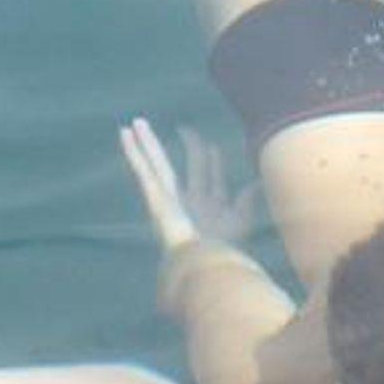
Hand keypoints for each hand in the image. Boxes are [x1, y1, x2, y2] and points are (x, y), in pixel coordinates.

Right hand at [119, 117, 256, 251]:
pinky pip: (141, 168)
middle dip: (178, 146)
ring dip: (146, 142)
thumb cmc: (222, 247)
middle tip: (179, 127)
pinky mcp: (154, 194)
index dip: (212, 159)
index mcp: (206, 204)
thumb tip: (258, 182)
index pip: (209, 173)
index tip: (212, 147)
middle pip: (180, 165)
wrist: (201, 261)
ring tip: (134, 123)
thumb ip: (247, 199)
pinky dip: (132, 151)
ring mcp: (167, 196)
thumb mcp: (240, 219)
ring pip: (156, 163)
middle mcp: (185, 199)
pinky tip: (124, 134)